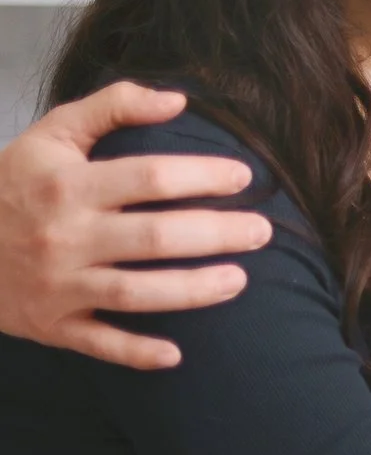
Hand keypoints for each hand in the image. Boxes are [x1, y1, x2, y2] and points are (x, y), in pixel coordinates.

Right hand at [0, 83, 272, 367]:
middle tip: (262, 230)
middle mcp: (66, 237)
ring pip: (137, 293)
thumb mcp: (52, 134)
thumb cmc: (13, 183)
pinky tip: (176, 354)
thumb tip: (177, 100)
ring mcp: (59, 285)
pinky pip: (99, 343)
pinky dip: (136, 352)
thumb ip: (113, 106)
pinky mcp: (51, 323)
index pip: (151, 178)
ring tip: (239, 279)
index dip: (204, 176)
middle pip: (156, 238)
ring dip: (194, 291)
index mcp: (69, 186)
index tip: (244, 176)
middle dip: (217, 234)